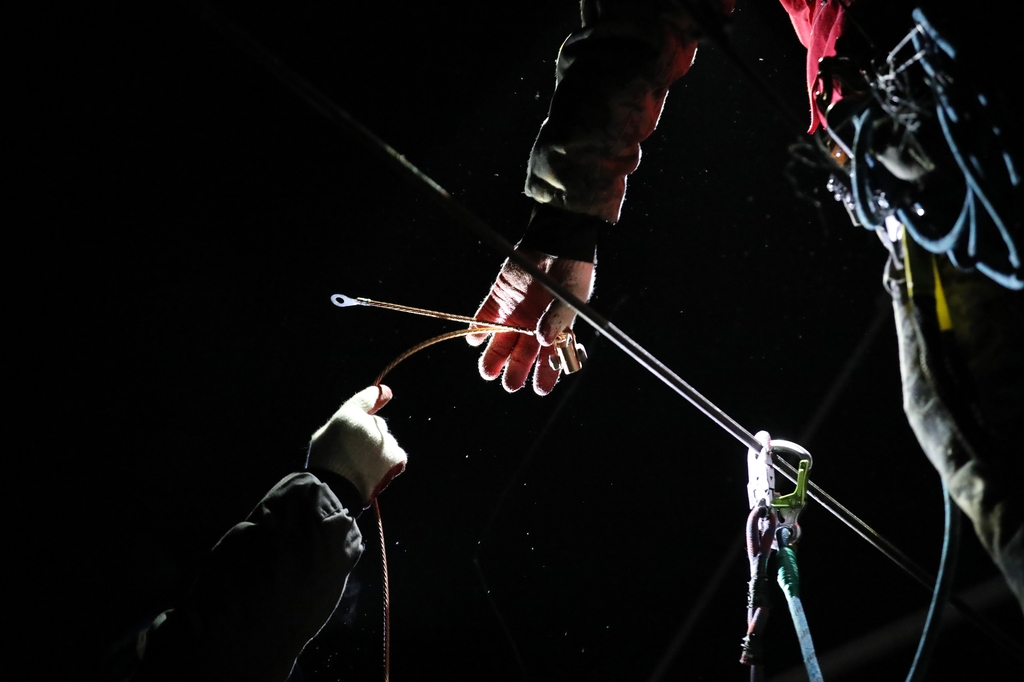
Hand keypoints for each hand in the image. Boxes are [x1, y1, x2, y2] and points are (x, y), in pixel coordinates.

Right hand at [307, 385, 406, 502]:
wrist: (335, 489)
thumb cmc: (325, 463)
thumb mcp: (324, 436)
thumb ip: (344, 423)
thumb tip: (360, 419)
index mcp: (350, 415)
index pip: (365, 399)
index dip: (375, 395)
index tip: (384, 392)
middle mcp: (371, 423)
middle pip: (377, 425)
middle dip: (370, 435)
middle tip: (356, 454)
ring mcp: (386, 439)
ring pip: (386, 441)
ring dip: (379, 450)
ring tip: (362, 467)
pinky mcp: (397, 456)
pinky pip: (396, 455)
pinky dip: (389, 463)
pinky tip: (375, 471)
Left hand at [467, 248, 594, 394]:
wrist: (556, 241)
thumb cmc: (571, 271)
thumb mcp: (571, 297)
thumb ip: (559, 318)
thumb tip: (544, 339)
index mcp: (555, 331)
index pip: (549, 360)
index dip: (545, 376)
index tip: (540, 389)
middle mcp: (533, 327)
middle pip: (522, 357)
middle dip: (516, 372)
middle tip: (510, 384)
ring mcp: (514, 314)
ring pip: (501, 343)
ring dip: (493, 358)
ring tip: (489, 371)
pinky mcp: (497, 300)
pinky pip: (484, 318)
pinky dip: (477, 329)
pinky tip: (475, 339)